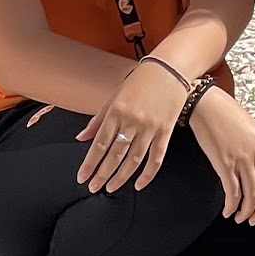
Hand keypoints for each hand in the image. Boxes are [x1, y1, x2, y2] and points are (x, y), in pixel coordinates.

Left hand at [75, 58, 188, 192]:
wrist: (172, 67)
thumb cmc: (142, 79)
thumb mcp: (115, 96)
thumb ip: (98, 119)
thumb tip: (82, 138)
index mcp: (117, 112)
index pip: (99, 145)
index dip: (89, 164)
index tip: (82, 177)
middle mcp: (133, 121)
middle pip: (114, 155)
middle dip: (102, 175)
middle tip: (94, 187)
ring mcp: (151, 127)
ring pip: (134, 159)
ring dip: (121, 177)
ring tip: (111, 188)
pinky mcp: (166, 129)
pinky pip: (157, 156)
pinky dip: (148, 173)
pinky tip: (139, 183)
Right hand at [186, 88, 254, 224]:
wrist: (210, 107)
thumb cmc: (230, 118)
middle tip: (254, 220)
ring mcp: (243, 160)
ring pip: (251, 197)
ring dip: (246, 212)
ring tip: (240, 217)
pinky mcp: (225, 164)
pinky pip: (232, 192)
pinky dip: (231, 206)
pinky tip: (227, 210)